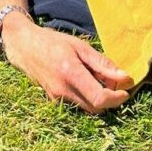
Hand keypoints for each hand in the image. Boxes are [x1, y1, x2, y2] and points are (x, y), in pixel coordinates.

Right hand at [2, 16, 132, 113]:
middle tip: (115, 83)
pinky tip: (87, 82)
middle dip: (110, 99)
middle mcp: (63, 90)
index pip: (100, 98)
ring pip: (88, 108)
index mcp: (71, 74)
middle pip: (96, 107)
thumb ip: (102, 63)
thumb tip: (125, 77)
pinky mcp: (54, 101)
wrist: (25, 47)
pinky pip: (78, 105)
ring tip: (100, 80)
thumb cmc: (53, 42)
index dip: (117, 98)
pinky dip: (87, 98)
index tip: (126, 89)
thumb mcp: (80, 47)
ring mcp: (57, 98)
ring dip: (99, 99)